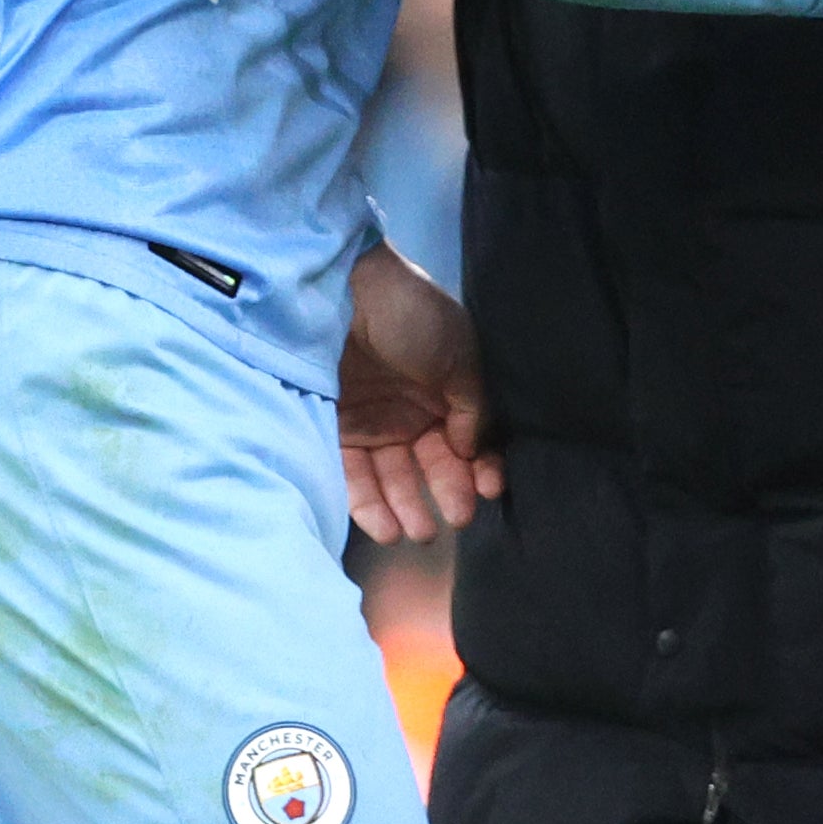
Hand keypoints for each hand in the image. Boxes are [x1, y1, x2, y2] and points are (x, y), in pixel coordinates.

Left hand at [340, 240, 503, 543]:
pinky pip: (352, 477)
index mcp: (445, 389)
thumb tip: (472, 452)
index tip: (490, 489)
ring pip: (392, 478)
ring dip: (407, 507)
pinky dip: (369, 506)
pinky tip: (387, 527)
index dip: (482, 467)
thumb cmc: (410, 316)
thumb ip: (474, 408)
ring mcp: (371, 422)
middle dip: (447, 493)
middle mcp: (409, 410)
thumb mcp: (459, 355)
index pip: (469, 441)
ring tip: (417, 533)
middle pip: (431, 464)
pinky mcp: (333, 432)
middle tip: (455, 520)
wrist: (341, 290)